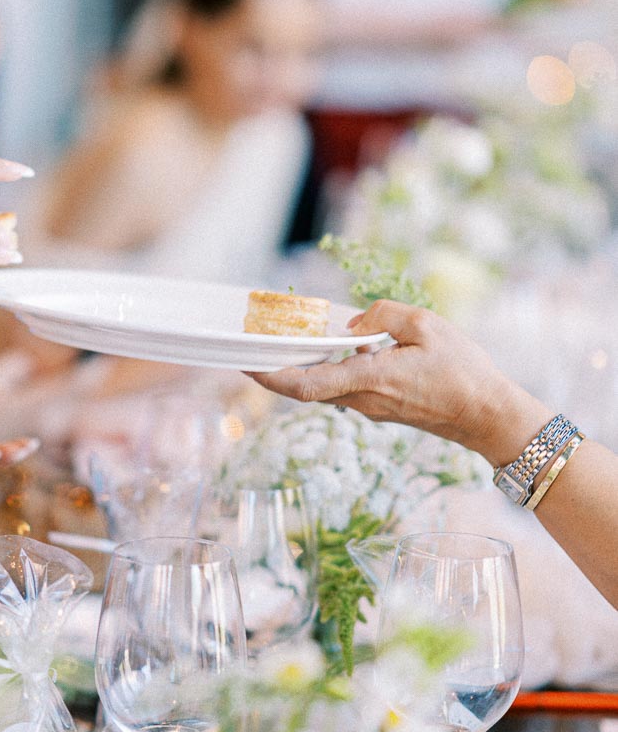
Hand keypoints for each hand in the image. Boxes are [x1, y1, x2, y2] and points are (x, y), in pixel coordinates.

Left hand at [248, 300, 548, 465]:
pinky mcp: (381, 408)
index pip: (305, 384)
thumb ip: (383, 315)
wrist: (487, 415)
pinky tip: (333, 347)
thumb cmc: (463, 371)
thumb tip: (353, 324)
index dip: (269, 375)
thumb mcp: (426, 325)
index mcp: (368, 380)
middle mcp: (362, 400)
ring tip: (287, 339)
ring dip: (304, 366)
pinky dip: (330, 369)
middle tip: (253, 343)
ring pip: (325, 386)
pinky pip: (345, 387)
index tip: (245, 363)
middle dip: (277, 367)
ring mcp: (371, 408)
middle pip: (306, 386)